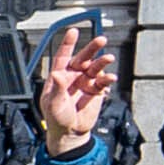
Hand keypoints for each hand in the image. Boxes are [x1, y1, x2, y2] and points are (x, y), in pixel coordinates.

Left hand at [36, 22, 116, 157]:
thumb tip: (57, 74)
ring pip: (95, 67)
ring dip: (102, 62)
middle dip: (92, 48)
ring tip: (108, 58)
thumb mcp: (53, 104)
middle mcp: (73, 76)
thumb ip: (57, 88)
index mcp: (59, 76)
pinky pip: (103, 81)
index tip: (73, 31)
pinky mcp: (95, 92)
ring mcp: (85, 83)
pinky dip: (107, 78)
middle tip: (101, 39)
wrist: (70, 133)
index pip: (63, 56)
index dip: (68, 44)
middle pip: (83, 58)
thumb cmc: (56, 118)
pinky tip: (110, 77)